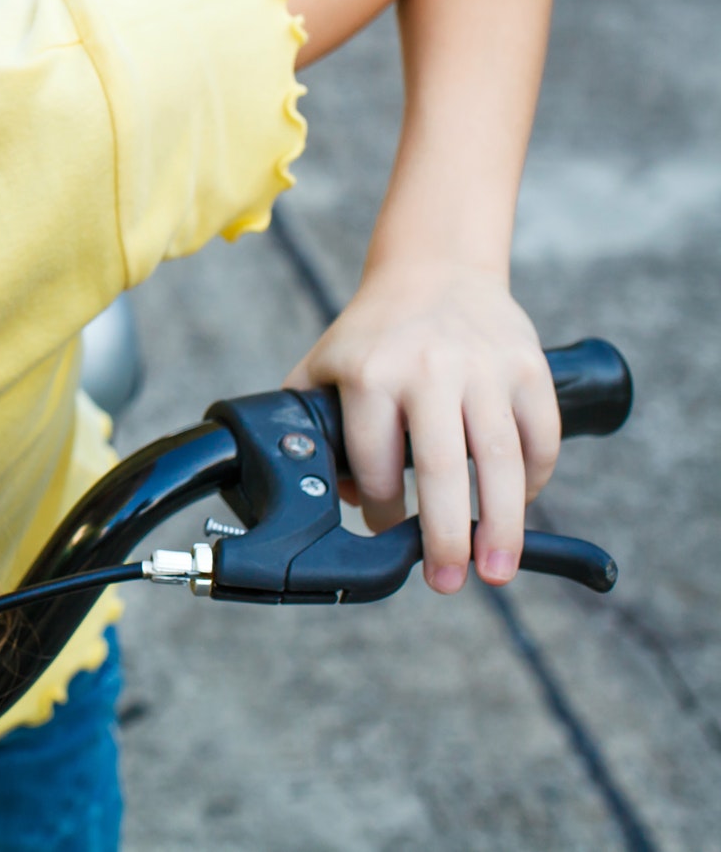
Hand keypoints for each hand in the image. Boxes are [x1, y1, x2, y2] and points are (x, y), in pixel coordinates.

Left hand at [283, 262, 558, 592]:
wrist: (434, 271)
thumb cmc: (374, 333)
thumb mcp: (324, 367)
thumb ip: (312, 426)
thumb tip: (337, 497)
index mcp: (369, 374)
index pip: (376, 464)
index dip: (379, 511)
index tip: (385, 535)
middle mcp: (428, 370)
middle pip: (442, 471)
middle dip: (445, 538)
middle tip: (448, 583)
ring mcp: (484, 368)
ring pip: (501, 461)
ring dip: (503, 525)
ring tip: (497, 570)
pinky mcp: (528, 366)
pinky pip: (540, 437)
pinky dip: (535, 480)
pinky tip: (521, 506)